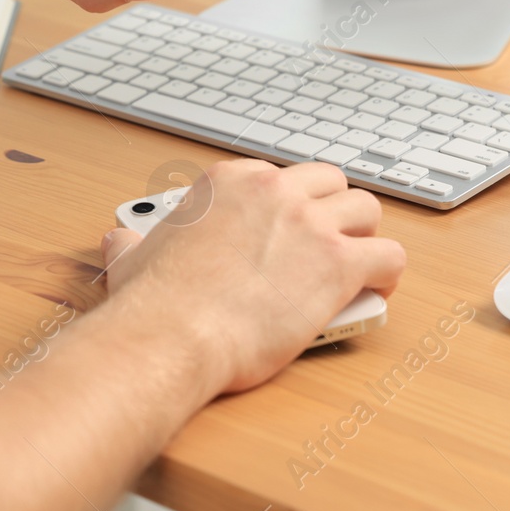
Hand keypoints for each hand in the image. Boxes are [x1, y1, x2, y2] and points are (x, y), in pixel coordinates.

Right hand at [100, 160, 406, 393]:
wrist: (173, 335)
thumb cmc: (155, 303)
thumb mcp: (133, 258)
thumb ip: (133, 241)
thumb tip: (120, 240)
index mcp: (229, 181)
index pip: (281, 174)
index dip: (290, 203)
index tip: (289, 227)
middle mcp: (274, 191)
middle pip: (330, 182)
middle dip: (334, 209)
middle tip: (327, 241)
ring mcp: (309, 224)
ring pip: (366, 209)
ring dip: (364, 235)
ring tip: (357, 264)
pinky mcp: (338, 264)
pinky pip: (389, 256)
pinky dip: (387, 273)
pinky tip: (374, 290)